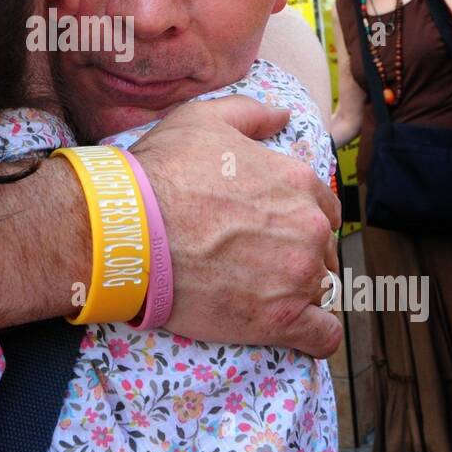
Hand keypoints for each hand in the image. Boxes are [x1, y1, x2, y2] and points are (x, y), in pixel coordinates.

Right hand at [131, 95, 342, 357]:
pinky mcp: (280, 320)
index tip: (268, 230)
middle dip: (297, 255)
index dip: (297, 218)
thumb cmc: (161, 172)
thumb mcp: (204, 120)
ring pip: (321, 289)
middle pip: (323, 249)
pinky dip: (315, 334)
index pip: (323, 207)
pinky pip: (323, 336)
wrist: (128, 230)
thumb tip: (282, 115)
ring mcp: (298, 276)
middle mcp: (309, 227)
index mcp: (298, 181)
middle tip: (256, 262)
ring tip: (258, 293)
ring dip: (298, 292)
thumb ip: (252, 114)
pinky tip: (294, 329)